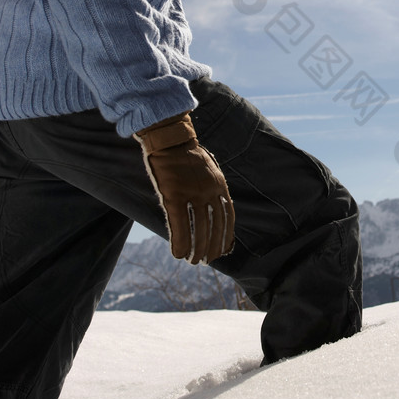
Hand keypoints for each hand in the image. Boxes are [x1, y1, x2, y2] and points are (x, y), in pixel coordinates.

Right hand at [135, 112, 234, 262]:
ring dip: (197, 249)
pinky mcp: (173, 195)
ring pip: (198, 229)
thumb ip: (212, 187)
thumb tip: (214, 205)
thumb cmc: (185, 154)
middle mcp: (209, 190)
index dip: (226, 235)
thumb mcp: (207, 169)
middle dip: (213, 246)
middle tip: (208, 261)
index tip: (224, 249)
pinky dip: (179, 241)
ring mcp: (192, 193)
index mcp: (219, 184)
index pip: (228, 215)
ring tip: (193, 261)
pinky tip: (177, 253)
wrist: (170, 137)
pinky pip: (179, 224)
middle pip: (215, 226)